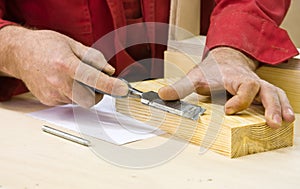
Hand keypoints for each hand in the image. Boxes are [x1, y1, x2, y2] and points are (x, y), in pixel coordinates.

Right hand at [0, 26, 127, 107]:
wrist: (19, 54)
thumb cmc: (45, 45)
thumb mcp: (72, 44)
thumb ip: (94, 58)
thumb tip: (110, 71)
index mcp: (66, 64)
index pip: (94, 79)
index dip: (111, 86)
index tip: (123, 89)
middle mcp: (58, 82)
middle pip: (90, 98)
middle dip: (98, 92)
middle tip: (93, 79)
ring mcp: (52, 94)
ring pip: (80, 101)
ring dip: (84, 92)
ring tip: (73, 77)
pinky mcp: (49, 101)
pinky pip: (69, 102)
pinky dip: (73, 94)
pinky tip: (63, 82)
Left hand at [158, 47, 294, 127]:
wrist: (224, 60)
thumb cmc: (210, 70)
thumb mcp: (194, 77)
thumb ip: (180, 87)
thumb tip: (161, 95)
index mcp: (234, 76)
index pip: (245, 86)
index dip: (239, 98)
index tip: (229, 109)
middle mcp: (249, 81)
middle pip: (266, 90)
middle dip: (271, 106)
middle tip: (272, 122)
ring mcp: (256, 87)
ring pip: (274, 94)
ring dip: (281, 108)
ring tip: (284, 123)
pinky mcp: (259, 93)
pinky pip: (275, 97)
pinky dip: (282, 106)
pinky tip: (287, 119)